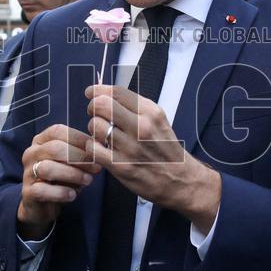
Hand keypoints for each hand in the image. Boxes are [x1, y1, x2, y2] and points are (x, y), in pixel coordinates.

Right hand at [18, 124, 99, 239]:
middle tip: (96, 168)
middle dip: (79, 157)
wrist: (42, 205)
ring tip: (88, 181)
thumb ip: (82, 154)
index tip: (97, 148)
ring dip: (72, 174)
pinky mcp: (28, 193)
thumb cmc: (61, 179)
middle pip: (54, 148)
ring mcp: (27, 173)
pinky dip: (60, 192)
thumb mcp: (72, 163)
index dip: (79, 138)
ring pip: (48, 168)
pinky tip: (72, 195)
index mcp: (41, 141)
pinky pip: (42, 190)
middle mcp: (31, 154)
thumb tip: (100, 149)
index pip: (58, 131)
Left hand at [85, 85, 220, 232]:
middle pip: (102, 105)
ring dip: (93, 128)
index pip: (117, 92)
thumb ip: (135, 107)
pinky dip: (92, 146)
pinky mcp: (121, 166)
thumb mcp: (158, 121)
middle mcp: (141, 127)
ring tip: (100, 134)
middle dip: (93, 107)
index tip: (91, 93)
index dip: (98, 90)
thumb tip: (107, 94)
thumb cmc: (165, 149)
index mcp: (151, 113)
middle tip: (95, 113)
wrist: (179, 180)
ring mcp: (130, 147)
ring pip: (95, 125)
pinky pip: (93, 148)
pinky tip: (99, 148)